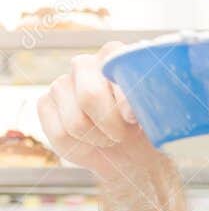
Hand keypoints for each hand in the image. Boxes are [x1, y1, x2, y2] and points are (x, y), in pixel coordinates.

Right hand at [38, 43, 168, 185]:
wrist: (131, 154)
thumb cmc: (146, 129)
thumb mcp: (160, 113)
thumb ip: (153, 101)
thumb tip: (138, 107)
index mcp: (114, 56)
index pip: (112, 65)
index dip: (123, 98)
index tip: (133, 118)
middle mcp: (85, 65)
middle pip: (90, 96)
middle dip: (111, 124)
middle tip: (123, 133)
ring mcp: (62, 84)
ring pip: (76, 122)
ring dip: (98, 139)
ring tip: (109, 137)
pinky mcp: (46, 104)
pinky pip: (60, 134)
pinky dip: (79, 148)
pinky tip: (90, 142)